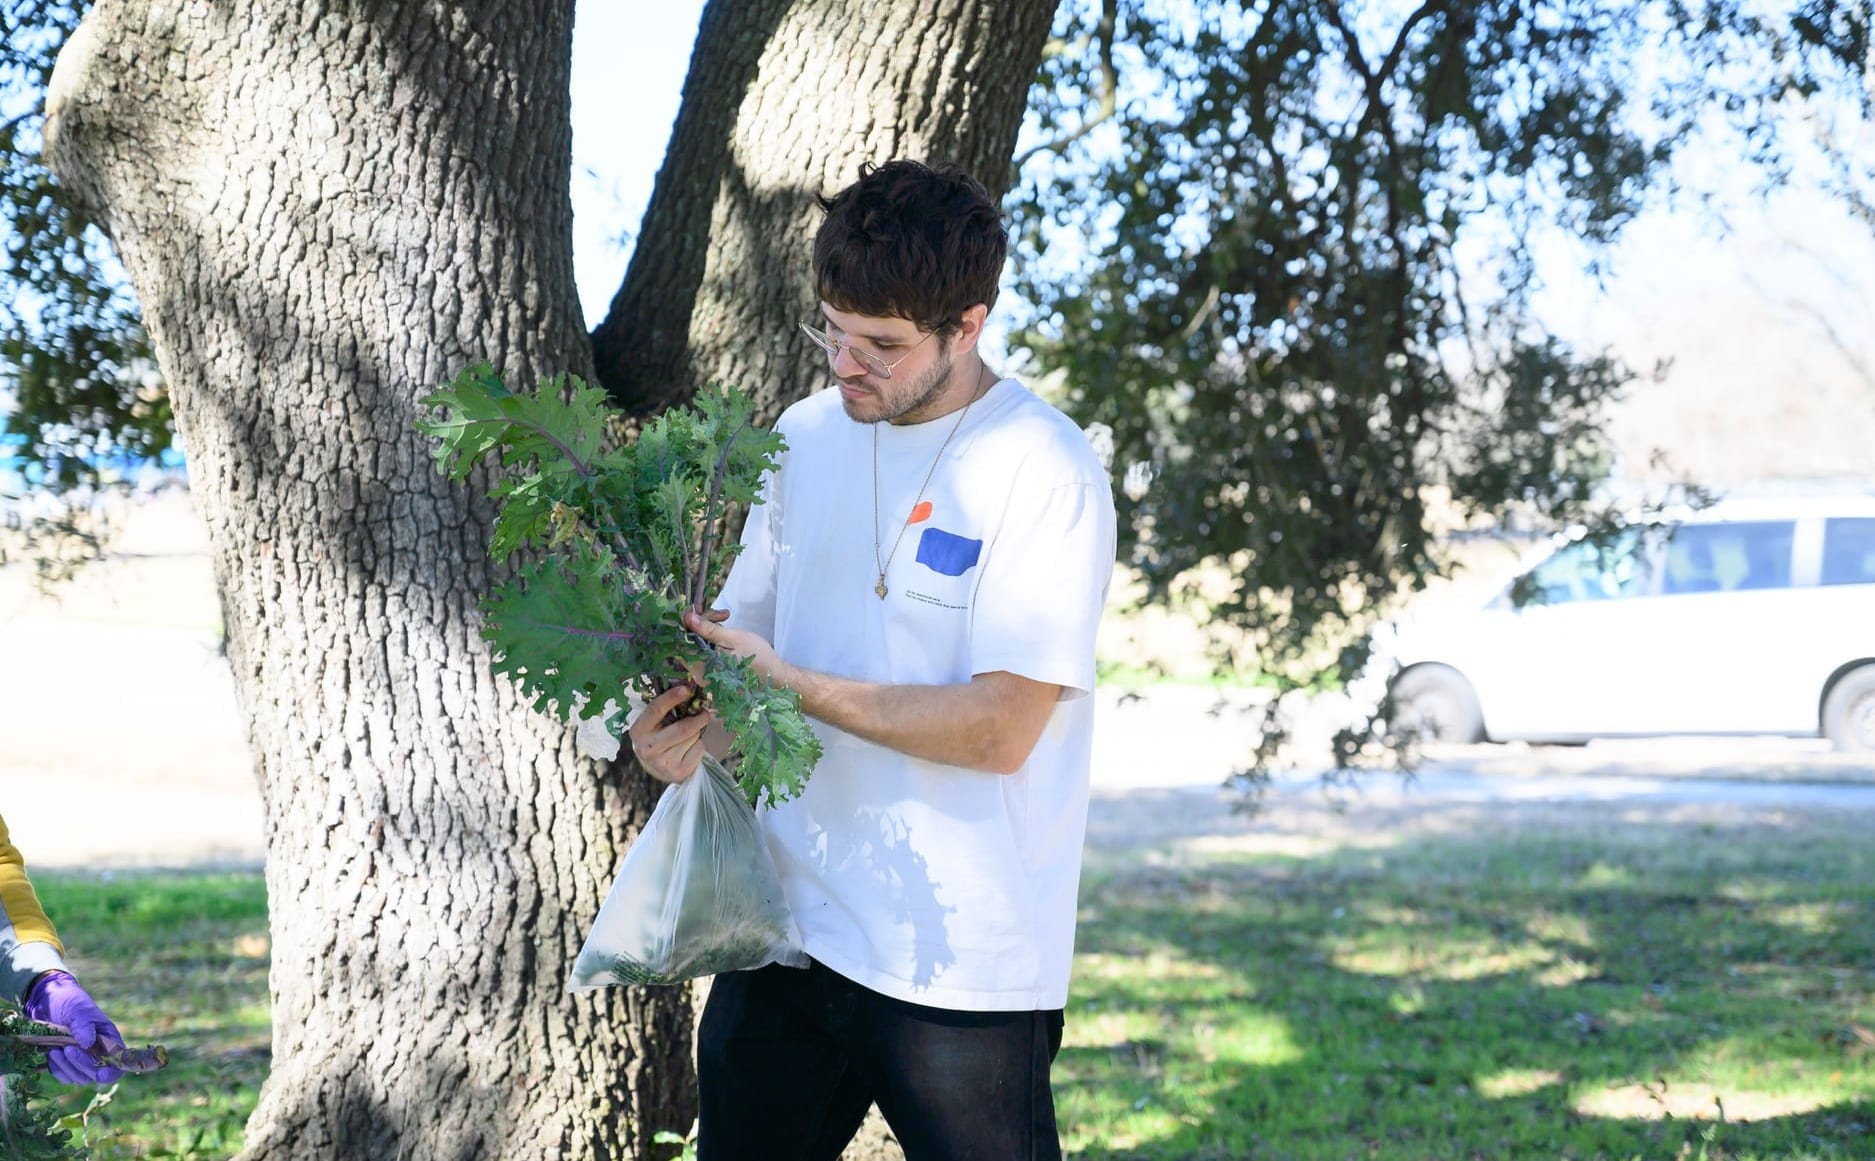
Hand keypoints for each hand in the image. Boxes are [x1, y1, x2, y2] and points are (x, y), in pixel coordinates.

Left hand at [23, 970, 125, 1084]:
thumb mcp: (79, 1010)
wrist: (48, 1002)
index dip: (113, 1072)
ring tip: (54, 1051)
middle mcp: (98, 1053)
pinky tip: (51, 1054)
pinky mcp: (66, 1064)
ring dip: (66, 1067)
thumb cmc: (70, 1003)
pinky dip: (57, 1069)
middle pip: (96, 1073)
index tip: (102, 1073)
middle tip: (67, 1049)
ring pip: (79, 1077)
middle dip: (81, 1064)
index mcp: (109, 1040)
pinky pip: (64, 1076)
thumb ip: (85, 1026)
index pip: (118, 1063)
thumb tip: (88, 1044)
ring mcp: (82, 1060)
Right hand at [628, 682, 714, 784]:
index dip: (671, 698)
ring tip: (689, 736)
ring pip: (692, 738)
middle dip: (698, 719)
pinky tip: (689, 750)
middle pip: (683, 729)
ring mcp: (662, 763)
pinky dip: (699, 746)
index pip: (656, 710)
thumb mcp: (654, 724)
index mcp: (638, 730)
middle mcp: (647, 748)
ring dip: (697, 733)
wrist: (658, 768)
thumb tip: (688, 689)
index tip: (686, 689)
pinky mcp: (677, 773)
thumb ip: (665, 709)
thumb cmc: (658, 738)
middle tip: (705, 713)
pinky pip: (698, 750)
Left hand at [683, 607, 785, 682]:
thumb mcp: (733, 638)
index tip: (699, 608)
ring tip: (727, 619)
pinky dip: (713, 638)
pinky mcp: (713, 671)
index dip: (687, 622)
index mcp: (701, 667)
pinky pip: (705, 650)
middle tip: (724, 614)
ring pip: (698, 643)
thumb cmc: (757, 657)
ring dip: (709, 628)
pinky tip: (725, 632)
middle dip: (703, 622)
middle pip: (690, 640)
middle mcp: (699, 673)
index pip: (682, 640)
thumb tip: (687, 617)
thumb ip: (708, 629)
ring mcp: (705, 673)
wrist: (774, 676)